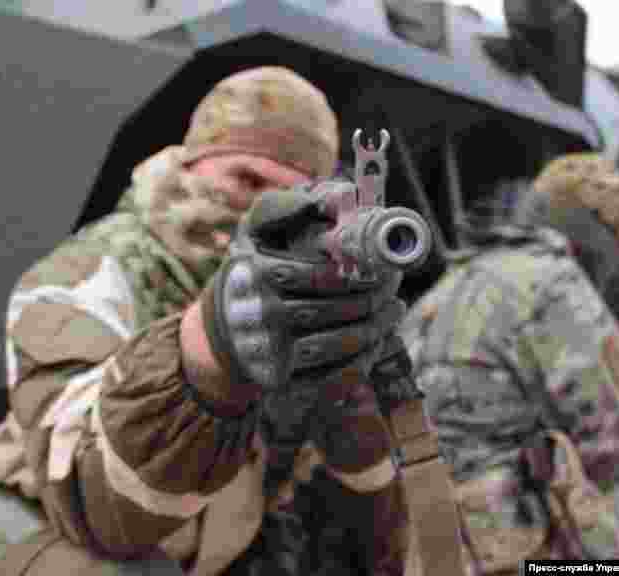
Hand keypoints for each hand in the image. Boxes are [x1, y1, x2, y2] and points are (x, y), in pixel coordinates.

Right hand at [200, 184, 405, 393]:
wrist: (224, 329)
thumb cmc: (252, 270)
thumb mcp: (255, 232)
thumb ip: (287, 208)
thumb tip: (337, 194)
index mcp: (257, 273)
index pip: (319, 274)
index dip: (357, 273)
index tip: (382, 267)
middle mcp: (261, 313)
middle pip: (330, 310)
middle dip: (371, 299)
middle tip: (394, 287)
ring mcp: (270, 350)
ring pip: (335, 343)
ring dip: (374, 328)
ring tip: (393, 310)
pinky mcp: (280, 379)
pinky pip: (331, 376)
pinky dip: (361, 361)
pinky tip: (377, 342)